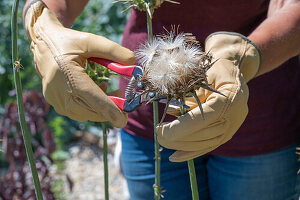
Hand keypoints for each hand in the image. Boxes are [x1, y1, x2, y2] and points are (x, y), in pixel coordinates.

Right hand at [23, 1, 134, 127]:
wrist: (43, 44)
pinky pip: (77, 112)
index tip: (123, 120)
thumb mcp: (92, 41)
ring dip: (101, 109)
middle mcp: (59, 91)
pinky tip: (97, 92)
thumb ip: (114, 51)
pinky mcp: (55, 103)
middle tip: (123, 100)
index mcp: (68, 74)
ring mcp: (55, 100)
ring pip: (84, 114)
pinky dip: (91, 107)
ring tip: (112, 93)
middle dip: (110, 110)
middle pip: (90, 111)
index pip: (92, 98)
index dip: (109, 110)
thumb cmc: (69, 42)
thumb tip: (133, 62)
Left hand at [156, 32, 260, 161]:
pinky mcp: (228, 133)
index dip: (179, 128)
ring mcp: (232, 127)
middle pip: (202, 135)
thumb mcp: (200, 74)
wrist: (233, 70)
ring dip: (181, 144)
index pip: (201, 120)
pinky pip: (208, 146)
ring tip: (163, 140)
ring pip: (204, 143)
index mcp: (230, 98)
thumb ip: (187, 92)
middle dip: (177, 138)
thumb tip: (169, 109)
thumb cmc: (214, 68)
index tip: (160, 130)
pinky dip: (190, 152)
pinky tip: (174, 156)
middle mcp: (234, 116)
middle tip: (158, 134)